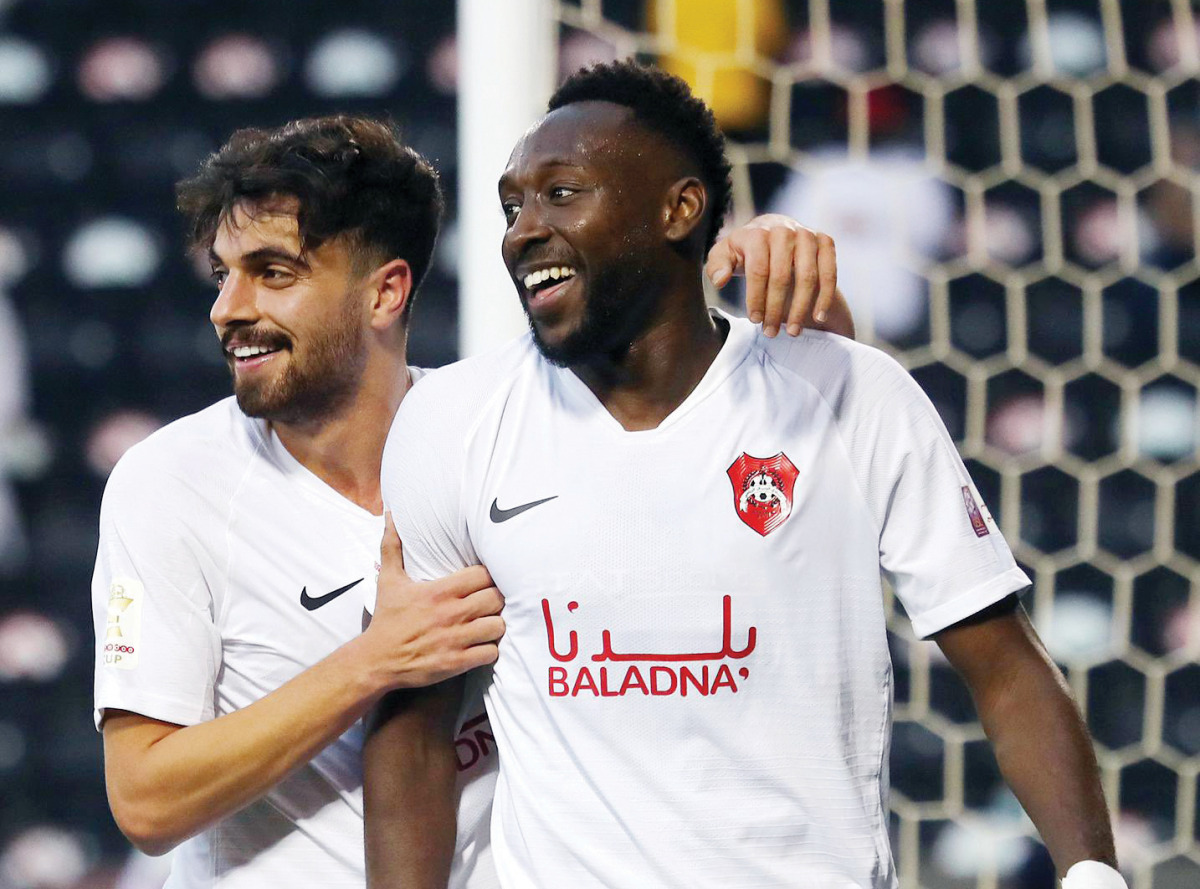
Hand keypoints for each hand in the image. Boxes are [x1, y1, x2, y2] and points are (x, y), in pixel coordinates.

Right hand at [365, 513, 504, 689]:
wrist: (376, 660)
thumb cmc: (387, 619)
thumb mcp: (388, 580)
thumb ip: (393, 546)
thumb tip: (391, 515)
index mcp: (439, 591)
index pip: (483, 574)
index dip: (489, 576)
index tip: (485, 580)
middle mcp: (451, 613)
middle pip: (496, 598)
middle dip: (497, 599)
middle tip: (490, 601)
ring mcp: (456, 639)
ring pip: (498, 626)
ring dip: (497, 624)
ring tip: (489, 622)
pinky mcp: (457, 662)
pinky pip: (490, 653)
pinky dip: (490, 650)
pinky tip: (482, 645)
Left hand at [706, 214, 839, 337]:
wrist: (774, 230)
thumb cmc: (746, 250)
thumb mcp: (725, 254)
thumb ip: (717, 266)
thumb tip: (720, 280)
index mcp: (757, 233)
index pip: (758, 270)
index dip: (756, 298)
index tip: (755, 320)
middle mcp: (784, 230)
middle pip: (782, 276)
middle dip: (776, 309)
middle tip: (771, 332)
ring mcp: (807, 235)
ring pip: (808, 277)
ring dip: (801, 308)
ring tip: (793, 331)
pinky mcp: (825, 241)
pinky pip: (830, 273)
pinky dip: (826, 297)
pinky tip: (819, 317)